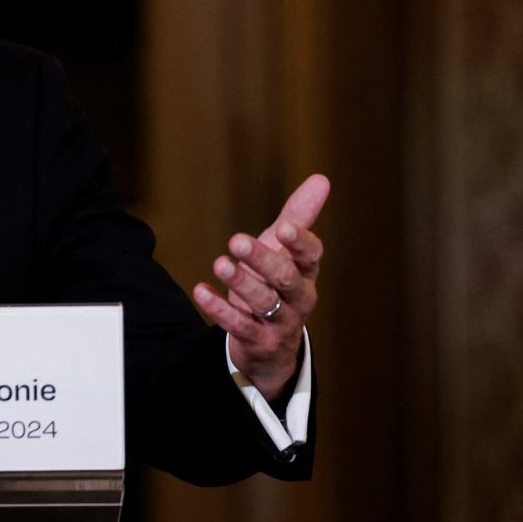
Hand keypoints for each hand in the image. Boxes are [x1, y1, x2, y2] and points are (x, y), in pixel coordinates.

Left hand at [194, 174, 329, 401]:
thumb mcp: (285, 250)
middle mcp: (298, 297)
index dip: (300, 242)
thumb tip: (321, 179)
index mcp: (306, 271)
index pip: (311, 256)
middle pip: (286, 279)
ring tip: (219, 263)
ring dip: (241, 283)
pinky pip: (239, 326)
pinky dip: (219, 309)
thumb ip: (298, 217)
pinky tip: (201, 291)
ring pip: (264, 302)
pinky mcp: (258, 340)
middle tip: (237, 241)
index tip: (283, 227)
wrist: (270, 343)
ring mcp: (280, 322)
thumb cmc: (277, 283)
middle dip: (263, 260)